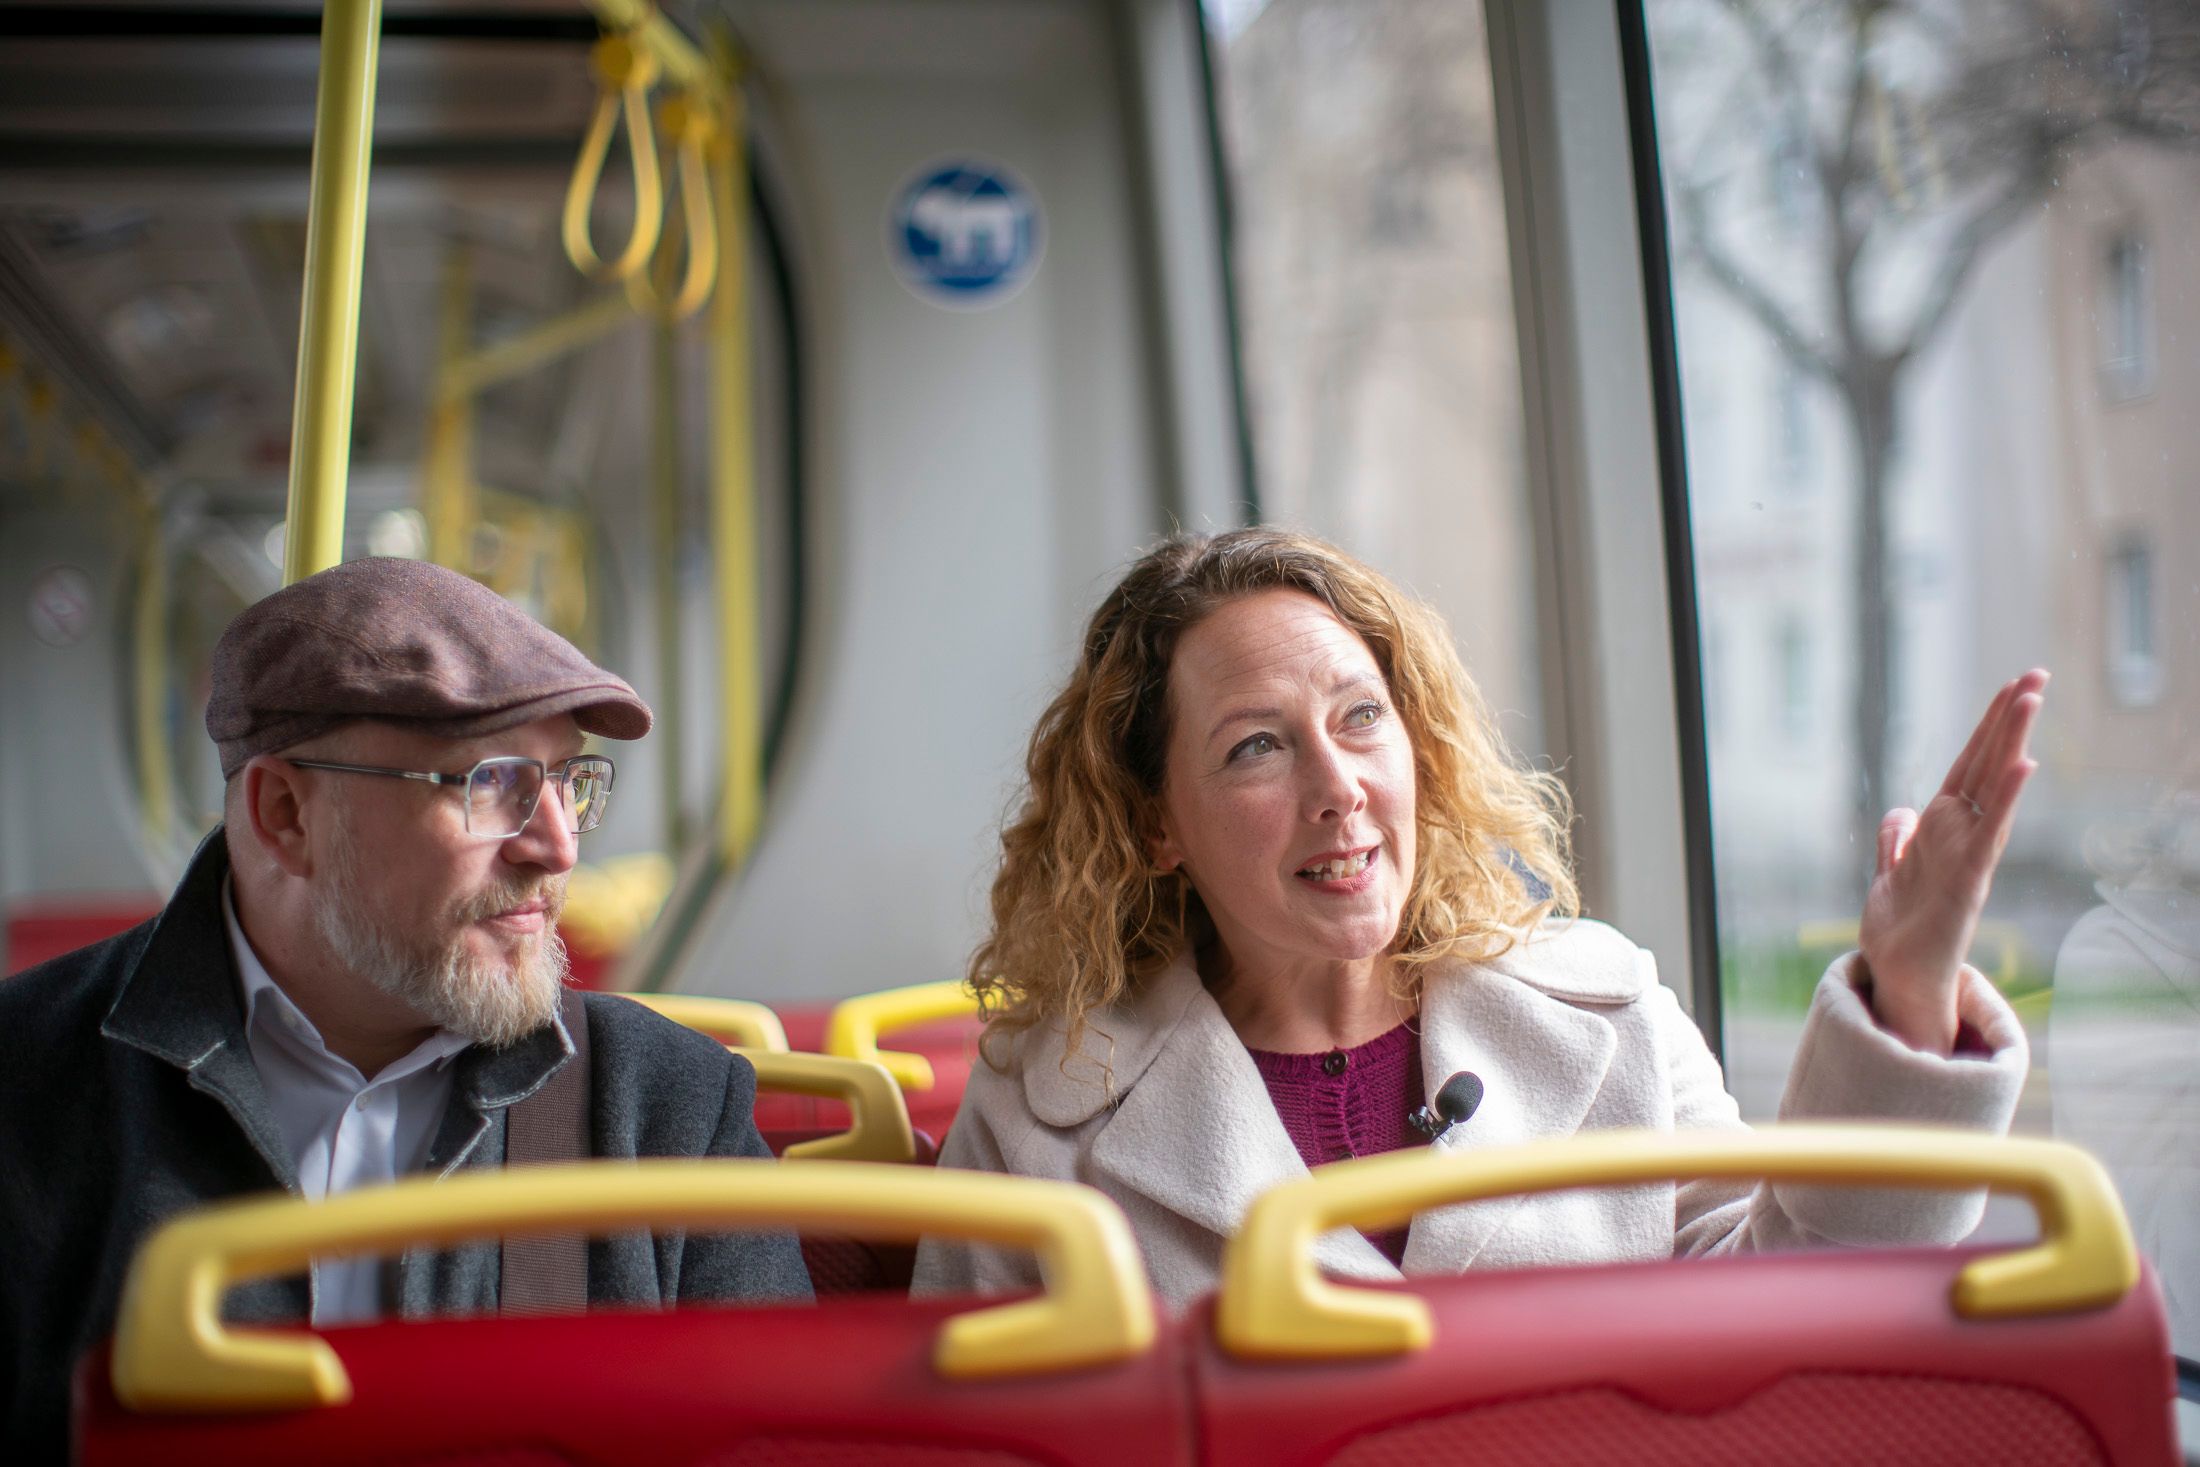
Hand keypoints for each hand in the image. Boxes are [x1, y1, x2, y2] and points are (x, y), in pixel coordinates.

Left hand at [1858, 670, 2046, 1054]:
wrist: (1899, 976)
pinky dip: (2007, 800)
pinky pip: (1990, 833)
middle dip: (2008, 721)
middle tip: (2036, 674)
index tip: (2008, 688)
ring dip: (2012, 744)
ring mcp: (1968, 855)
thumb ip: (1898, 840)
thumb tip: (1902, 811)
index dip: (1985, 729)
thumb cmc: (1902, 929)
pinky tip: (2024, 766)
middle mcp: (1962, 835)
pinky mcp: (1968, 881)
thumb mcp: (1891, 873)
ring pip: (1993, 789)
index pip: (1967, 767)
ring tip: (2033, 700)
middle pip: (1987, 766)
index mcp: (1942, 829)